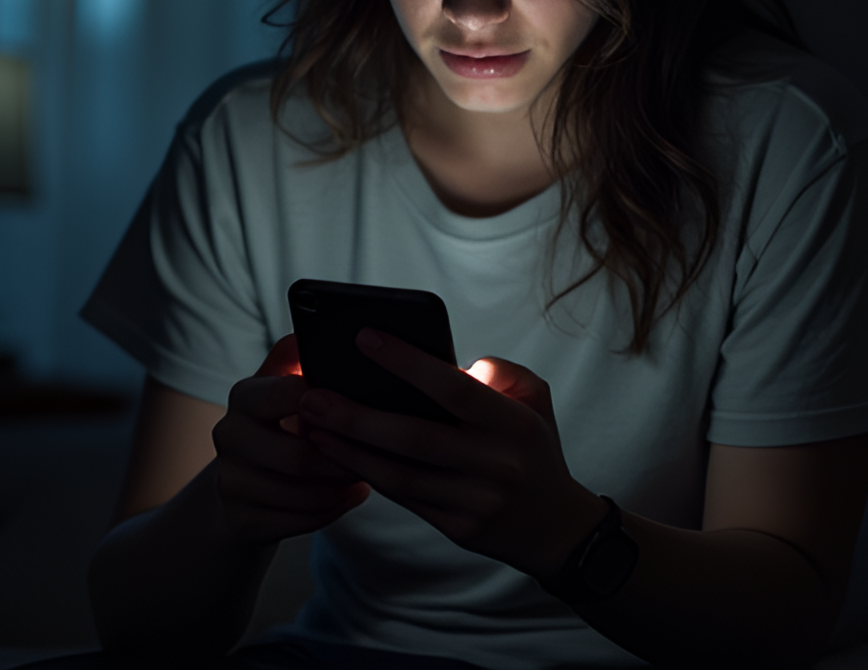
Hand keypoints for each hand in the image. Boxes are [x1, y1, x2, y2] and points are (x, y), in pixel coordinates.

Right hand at [210, 334, 369, 544]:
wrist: (246, 479)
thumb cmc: (284, 420)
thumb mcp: (287, 383)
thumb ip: (300, 358)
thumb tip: (317, 331)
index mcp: (244, 396)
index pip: (281, 396)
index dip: (323, 403)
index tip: (354, 405)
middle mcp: (228, 436)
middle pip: (298, 457)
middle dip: (344, 458)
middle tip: (377, 451)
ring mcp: (231, 482)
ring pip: (303, 494)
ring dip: (343, 485)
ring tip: (369, 470)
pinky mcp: (241, 520)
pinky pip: (300, 521)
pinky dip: (334, 508)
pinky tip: (352, 492)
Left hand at [296, 329, 605, 578]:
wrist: (556, 527)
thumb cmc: (533, 446)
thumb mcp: (535, 399)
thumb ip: (499, 371)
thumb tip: (450, 364)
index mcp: (513, 423)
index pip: (453, 388)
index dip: (407, 362)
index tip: (364, 337)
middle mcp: (495, 464)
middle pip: (414, 438)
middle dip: (357, 416)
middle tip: (312, 395)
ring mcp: (475, 501)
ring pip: (401, 474)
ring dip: (350, 449)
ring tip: (311, 425)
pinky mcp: (457, 528)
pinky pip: (404, 498)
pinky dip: (367, 474)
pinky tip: (337, 453)